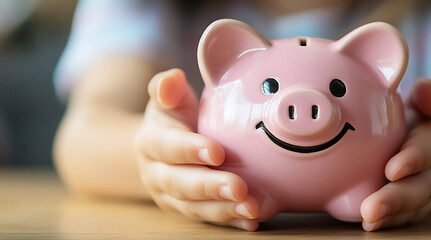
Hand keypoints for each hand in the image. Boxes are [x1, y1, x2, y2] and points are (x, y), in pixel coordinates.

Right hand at [134, 69, 259, 230]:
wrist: (159, 149)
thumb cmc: (173, 118)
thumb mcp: (168, 99)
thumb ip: (167, 88)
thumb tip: (172, 78)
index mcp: (152, 142)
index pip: (168, 147)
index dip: (191, 150)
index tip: (218, 152)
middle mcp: (158, 174)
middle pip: (181, 184)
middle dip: (211, 187)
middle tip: (239, 188)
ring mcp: (172, 197)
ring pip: (195, 208)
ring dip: (224, 209)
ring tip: (251, 207)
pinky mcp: (189, 211)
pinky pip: (209, 220)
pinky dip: (231, 222)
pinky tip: (251, 221)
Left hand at [360, 78, 430, 230]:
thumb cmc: (418, 120)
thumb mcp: (424, 102)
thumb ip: (429, 94)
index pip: (430, 147)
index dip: (414, 158)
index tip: (392, 169)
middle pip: (422, 186)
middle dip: (397, 198)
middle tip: (372, 207)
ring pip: (414, 207)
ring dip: (391, 215)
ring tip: (368, 219)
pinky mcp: (419, 209)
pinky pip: (406, 218)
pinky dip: (389, 223)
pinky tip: (370, 225)